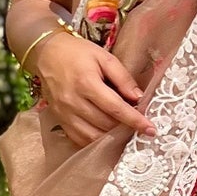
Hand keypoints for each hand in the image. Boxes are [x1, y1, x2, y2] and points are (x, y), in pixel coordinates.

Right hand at [34, 28, 155, 148]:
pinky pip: (79, 139)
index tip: (150, 129)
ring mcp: (64, 114)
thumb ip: (122, 77)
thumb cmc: (77, 53)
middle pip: (106, 124)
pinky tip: (107, 137)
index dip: (135, 121)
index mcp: (87, 83)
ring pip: (93, 136)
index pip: (116, 108)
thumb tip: (139, 98)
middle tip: (139, 127)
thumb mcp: (103, 57)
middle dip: (126, 128)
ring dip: (112, 138)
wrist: (46, 53)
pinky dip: (95, 142)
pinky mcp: (59, 120)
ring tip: (125, 133)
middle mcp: (74, 102)